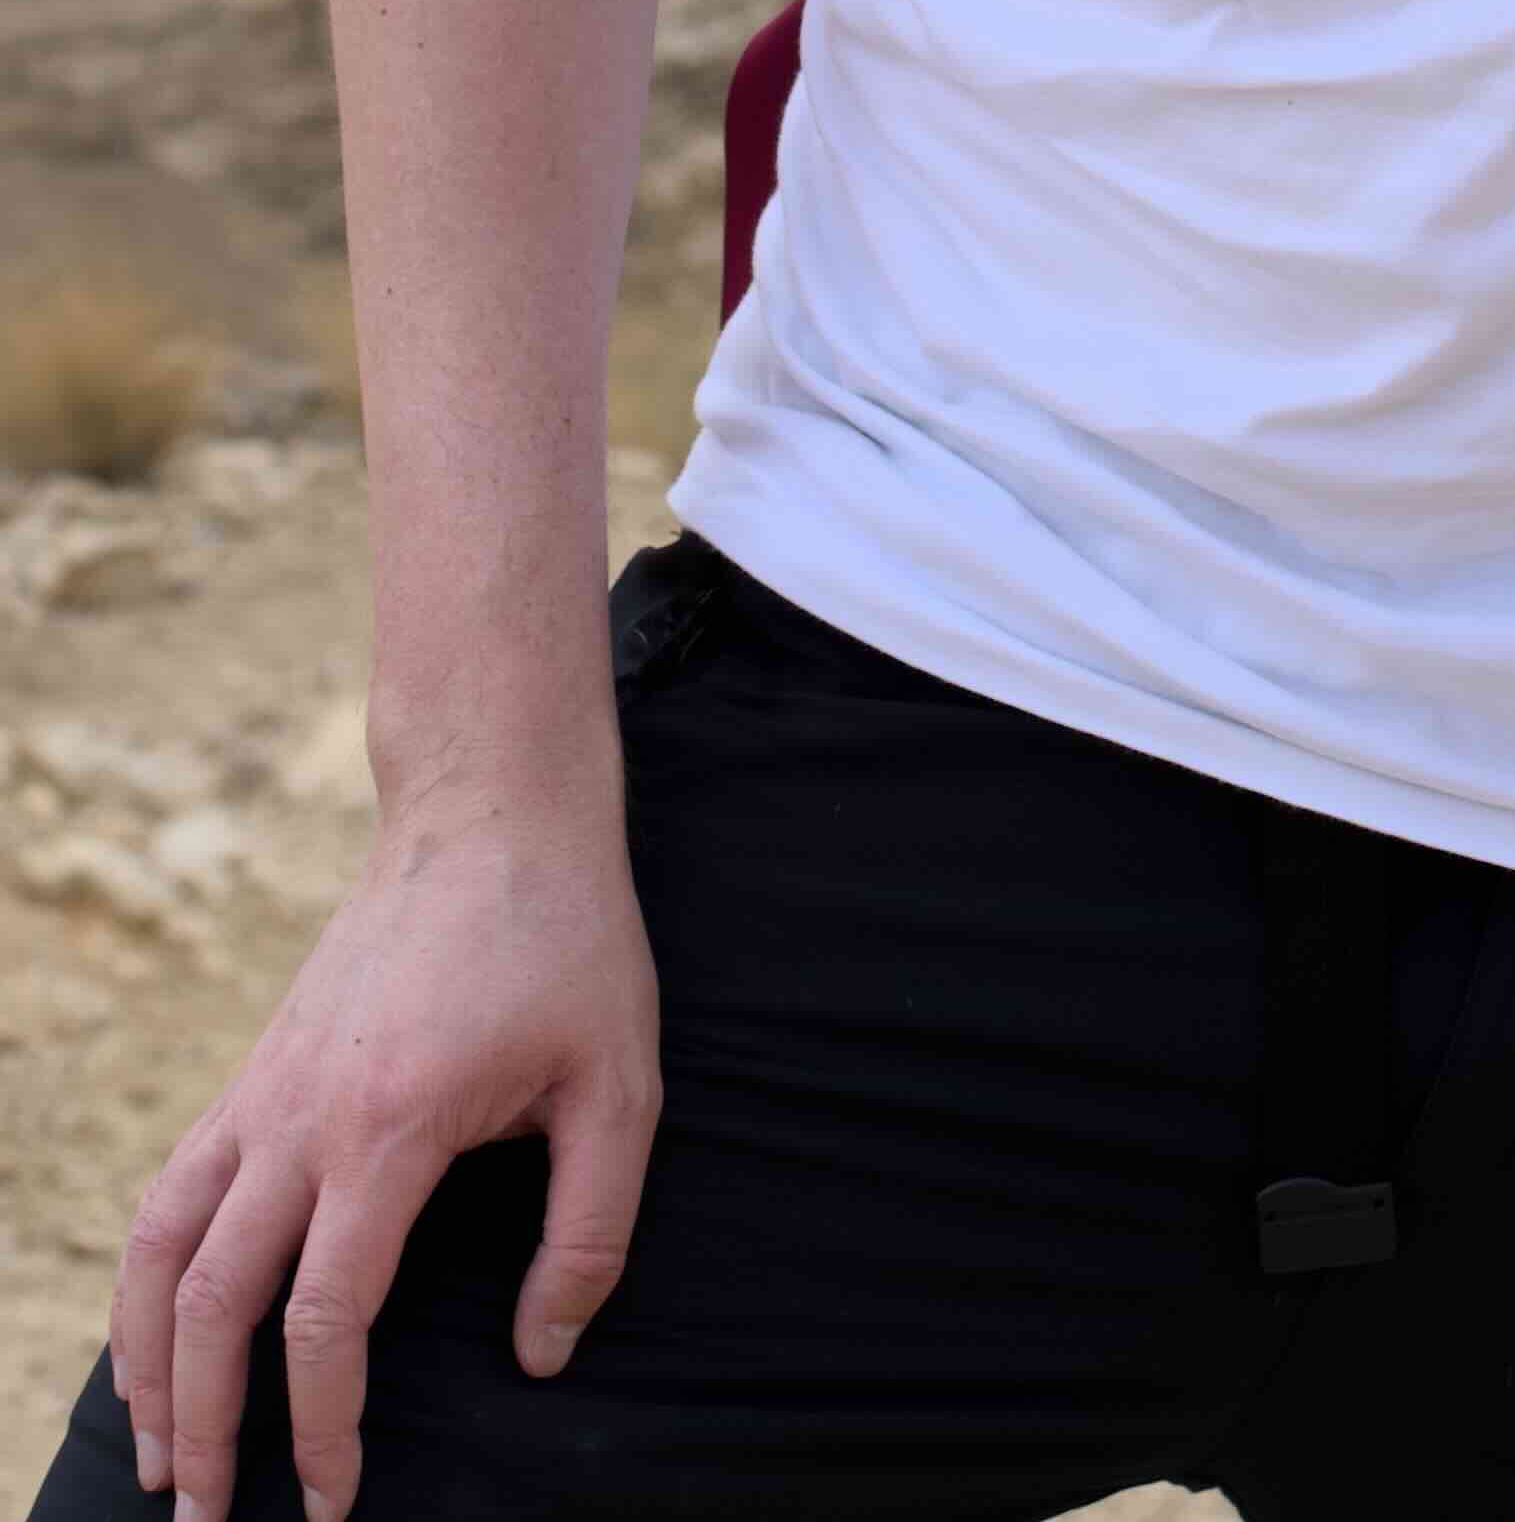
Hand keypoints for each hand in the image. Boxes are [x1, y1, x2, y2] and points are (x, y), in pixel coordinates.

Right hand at [112, 773, 656, 1521]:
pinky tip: (155, 1339)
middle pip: (214, 1303)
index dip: (323, 1425)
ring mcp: (263, 1091)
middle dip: (203, 1427)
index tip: (335, 1501)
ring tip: (158, 1457)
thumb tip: (543, 1355)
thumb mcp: (620, 1082)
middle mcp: (301, 1116)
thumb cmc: (567, 942)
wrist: (491, 810)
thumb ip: (589, 1230)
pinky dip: (145, 1280)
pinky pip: (171, 1193)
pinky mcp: (255, 1072)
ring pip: (163, 1250)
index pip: (323, 1317)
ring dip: (147, 1363)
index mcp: (389, 1127)